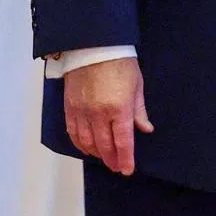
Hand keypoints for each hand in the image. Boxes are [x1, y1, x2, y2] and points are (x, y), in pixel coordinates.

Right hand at [63, 57, 153, 175]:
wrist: (94, 45)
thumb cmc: (119, 62)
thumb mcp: (136, 85)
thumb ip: (139, 111)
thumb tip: (145, 129)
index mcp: (120, 108)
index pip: (123, 142)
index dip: (125, 159)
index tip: (127, 170)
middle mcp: (99, 114)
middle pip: (105, 146)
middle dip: (111, 159)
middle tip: (116, 166)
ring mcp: (82, 111)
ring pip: (87, 142)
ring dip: (96, 153)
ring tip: (103, 157)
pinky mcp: (70, 107)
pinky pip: (73, 132)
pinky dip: (79, 144)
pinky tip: (86, 147)